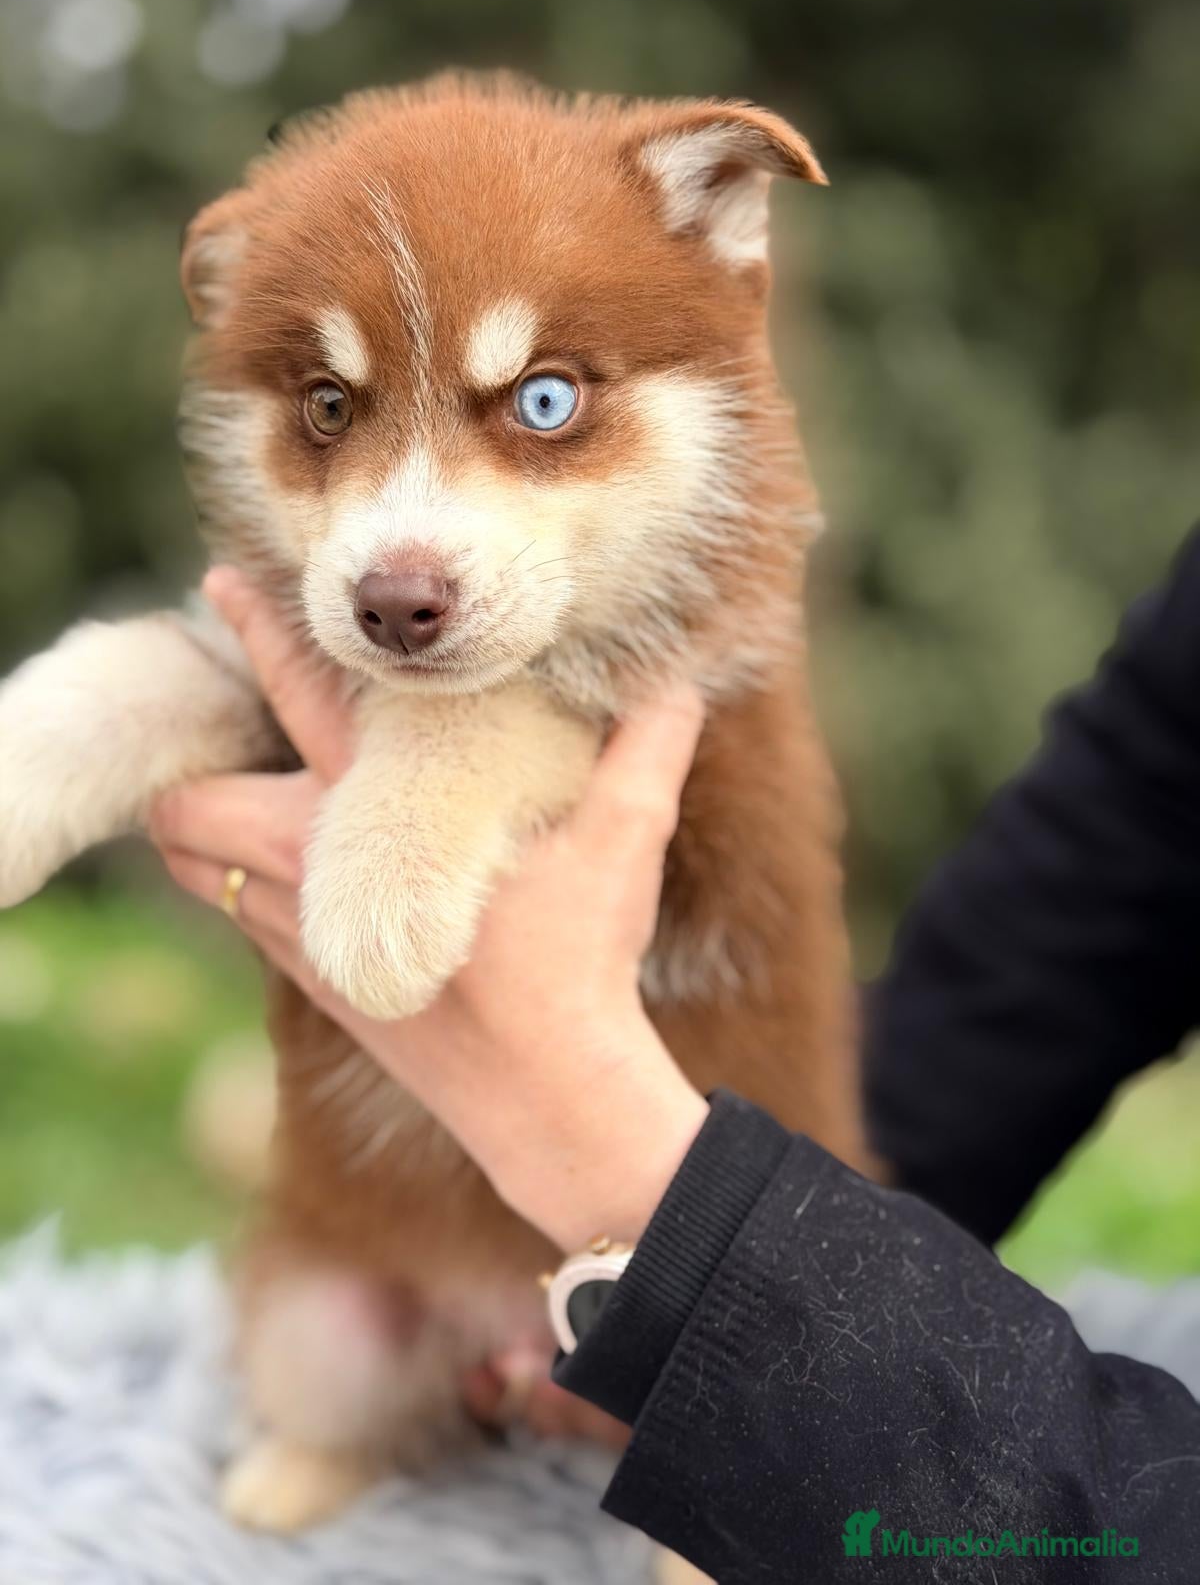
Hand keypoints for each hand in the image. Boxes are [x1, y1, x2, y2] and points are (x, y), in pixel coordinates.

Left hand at [152, 568, 708, 1254]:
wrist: (548, 1097)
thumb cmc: (580, 960)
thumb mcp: (626, 841)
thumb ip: (648, 746)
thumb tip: (683, 681)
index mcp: (381, 813)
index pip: (298, 696)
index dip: (254, 632)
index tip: (220, 581)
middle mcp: (314, 871)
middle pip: (188, 808)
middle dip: (184, 768)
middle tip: (215, 731)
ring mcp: (302, 938)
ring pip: (197, 870)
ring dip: (204, 829)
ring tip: (240, 793)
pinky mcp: (315, 987)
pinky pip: (237, 920)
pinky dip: (238, 884)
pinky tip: (294, 872)